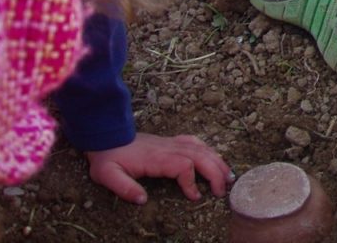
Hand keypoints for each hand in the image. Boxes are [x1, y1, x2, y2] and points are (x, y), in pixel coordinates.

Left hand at [86, 132, 232, 203]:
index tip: (195, 197)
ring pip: (202, 148)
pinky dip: (209, 150)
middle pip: (201, 156)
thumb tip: (143, 201)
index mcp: (157, 157)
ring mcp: (172, 142)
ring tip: (229, 176)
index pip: (184, 166)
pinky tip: (214, 158)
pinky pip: (195, 143)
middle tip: (223, 190)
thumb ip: (124, 188)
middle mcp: (169, 147)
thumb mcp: (107, 175)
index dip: (192, 182)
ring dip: (217, 161)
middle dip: (215, 172)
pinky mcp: (172, 141)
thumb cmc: (108, 158)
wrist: (107, 137)